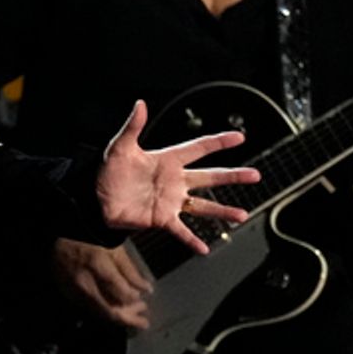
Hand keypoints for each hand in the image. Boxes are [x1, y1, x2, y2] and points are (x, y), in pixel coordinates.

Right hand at [51, 237, 152, 330]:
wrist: (58, 241)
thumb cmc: (90, 240)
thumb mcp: (113, 249)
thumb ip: (129, 271)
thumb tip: (146, 289)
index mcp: (98, 267)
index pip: (121, 293)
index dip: (134, 299)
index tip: (144, 297)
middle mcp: (85, 284)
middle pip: (110, 311)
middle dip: (129, 319)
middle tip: (143, 322)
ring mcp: (75, 293)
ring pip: (100, 314)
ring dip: (118, 317)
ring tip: (133, 316)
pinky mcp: (69, 297)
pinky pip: (90, 310)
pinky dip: (105, 311)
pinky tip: (115, 309)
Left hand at [95, 100, 259, 254]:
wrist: (97, 197)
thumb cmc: (109, 170)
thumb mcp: (120, 146)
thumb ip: (133, 126)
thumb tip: (140, 104)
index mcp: (168, 160)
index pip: (199, 148)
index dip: (219, 142)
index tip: (240, 137)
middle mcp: (175, 181)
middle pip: (210, 177)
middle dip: (233, 176)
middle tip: (255, 175)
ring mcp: (171, 201)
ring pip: (203, 206)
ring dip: (223, 210)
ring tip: (243, 215)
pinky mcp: (161, 218)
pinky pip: (180, 230)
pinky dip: (191, 240)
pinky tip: (205, 249)